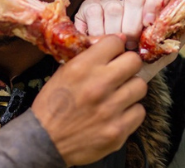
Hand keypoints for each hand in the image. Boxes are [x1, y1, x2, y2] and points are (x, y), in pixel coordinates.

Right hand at [32, 36, 145, 165]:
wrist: (45, 142)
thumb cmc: (52, 106)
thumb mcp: (63, 73)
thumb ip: (88, 57)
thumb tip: (118, 41)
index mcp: (82, 68)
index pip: (116, 42)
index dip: (115, 48)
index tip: (113, 55)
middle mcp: (99, 85)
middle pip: (134, 62)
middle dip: (128, 66)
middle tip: (120, 74)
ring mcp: (111, 109)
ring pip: (140, 86)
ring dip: (130, 90)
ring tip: (118, 96)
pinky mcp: (119, 130)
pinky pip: (139, 111)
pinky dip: (130, 112)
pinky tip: (117, 114)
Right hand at [74, 0, 184, 79]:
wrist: (109, 83)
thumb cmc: (136, 67)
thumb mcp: (161, 54)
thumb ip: (180, 35)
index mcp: (151, 9)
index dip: (154, 3)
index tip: (149, 24)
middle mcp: (131, 3)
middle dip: (132, 26)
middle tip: (130, 46)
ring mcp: (110, 3)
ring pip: (114, 7)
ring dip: (114, 33)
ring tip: (114, 49)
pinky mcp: (89, 8)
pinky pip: (94, 10)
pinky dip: (96, 30)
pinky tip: (97, 43)